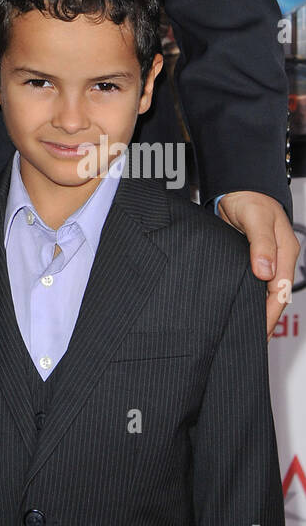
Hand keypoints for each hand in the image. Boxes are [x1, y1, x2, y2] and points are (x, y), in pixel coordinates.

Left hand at [217, 191, 300, 336]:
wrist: (239, 186)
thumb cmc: (250, 198)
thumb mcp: (256, 218)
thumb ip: (261, 245)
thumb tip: (265, 273)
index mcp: (286, 252)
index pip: (280, 291)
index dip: (270, 313)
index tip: (260, 330)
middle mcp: (279, 258)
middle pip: (276, 296)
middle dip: (267, 318)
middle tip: (254, 339)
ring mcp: (268, 259)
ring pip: (267, 291)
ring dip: (259, 309)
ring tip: (248, 330)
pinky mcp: (254, 257)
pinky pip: (256, 283)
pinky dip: (252, 296)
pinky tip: (243, 306)